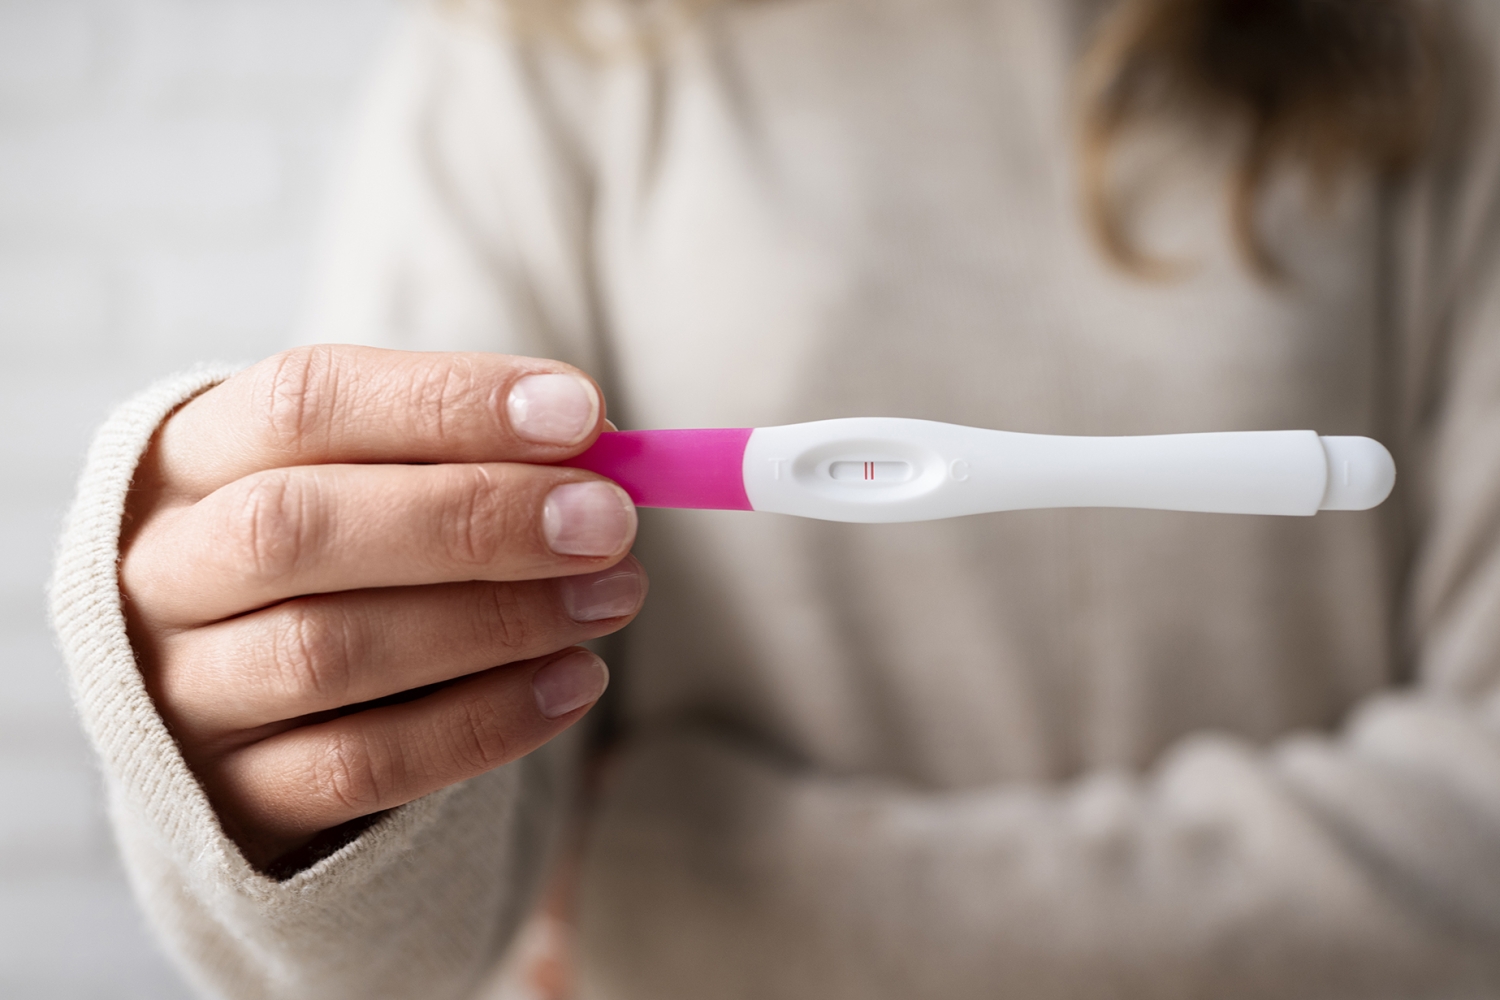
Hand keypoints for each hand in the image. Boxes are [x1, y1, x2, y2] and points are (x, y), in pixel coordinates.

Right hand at [119, 346, 643, 868]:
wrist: (226, 707)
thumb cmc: (332, 555)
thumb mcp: (364, 478)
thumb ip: (459, 454)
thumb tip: (599, 445)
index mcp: (192, 458)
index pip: (304, 403)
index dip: (446, 403)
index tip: (581, 414)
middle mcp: (165, 572)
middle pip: (293, 528)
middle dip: (471, 517)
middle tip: (608, 519)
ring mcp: (183, 693)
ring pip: (326, 652)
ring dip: (494, 621)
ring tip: (612, 595)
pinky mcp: (230, 800)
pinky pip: (359, 767)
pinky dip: (482, 723)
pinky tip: (575, 681)